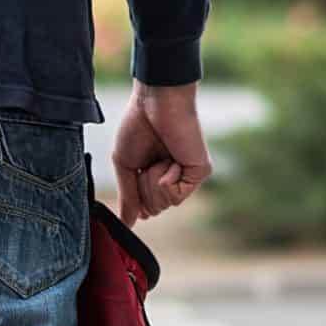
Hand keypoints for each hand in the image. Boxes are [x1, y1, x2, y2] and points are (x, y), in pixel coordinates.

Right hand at [108, 82, 210, 226]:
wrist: (155, 102)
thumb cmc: (138, 125)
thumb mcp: (125, 165)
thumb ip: (127, 196)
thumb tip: (127, 223)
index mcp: (157, 175)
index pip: (146, 207)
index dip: (135, 195)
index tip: (137, 168)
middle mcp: (176, 178)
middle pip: (154, 209)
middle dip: (142, 187)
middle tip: (148, 160)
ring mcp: (189, 175)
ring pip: (164, 205)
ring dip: (152, 181)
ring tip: (160, 157)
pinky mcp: (200, 172)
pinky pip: (174, 195)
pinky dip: (165, 178)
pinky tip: (171, 159)